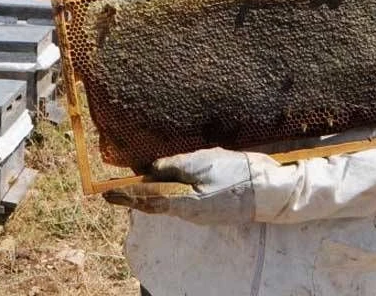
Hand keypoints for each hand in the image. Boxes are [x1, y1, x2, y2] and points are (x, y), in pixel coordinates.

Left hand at [103, 148, 275, 224]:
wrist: (269, 190)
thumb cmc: (236, 173)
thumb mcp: (202, 162)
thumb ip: (174, 166)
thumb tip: (150, 170)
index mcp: (184, 203)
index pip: (147, 200)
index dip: (125, 196)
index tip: (105, 193)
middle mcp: (189, 214)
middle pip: (156, 204)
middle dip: (135, 196)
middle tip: (115, 190)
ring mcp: (200, 214)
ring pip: (169, 203)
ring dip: (152, 194)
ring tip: (135, 184)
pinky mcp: (209, 209)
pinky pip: (182, 201)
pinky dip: (169, 193)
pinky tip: (165, 184)